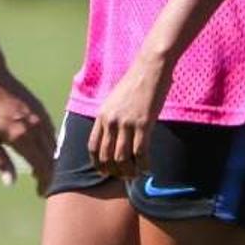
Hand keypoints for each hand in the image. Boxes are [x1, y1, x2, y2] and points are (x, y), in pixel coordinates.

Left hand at [0, 71, 57, 193]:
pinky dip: (50, 145)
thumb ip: (1, 160)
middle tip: (40, 186)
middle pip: (51, 158)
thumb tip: (10, 182)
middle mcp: (35, 128)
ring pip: (54, 145)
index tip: (39, 192)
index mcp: (21, 137)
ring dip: (50, 160)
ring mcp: (40, 117)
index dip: (43, 182)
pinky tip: (40, 150)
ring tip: (39, 171)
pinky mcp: (40, 109)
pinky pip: (51, 132)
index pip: (41, 166)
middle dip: (49, 175)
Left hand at [88, 54, 171, 179]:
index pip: (93, 147)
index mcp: (102, 115)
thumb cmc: (136, 82)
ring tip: (136, 174)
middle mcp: (111, 121)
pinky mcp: (143, 124)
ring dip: (128, 171)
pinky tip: (147, 168)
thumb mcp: (115, 100)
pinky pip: (140, 153)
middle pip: (106, 156)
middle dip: (114, 171)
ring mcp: (126, 123)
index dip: (98, 164)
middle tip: (124, 176)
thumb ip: (111, 117)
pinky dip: (143, 165)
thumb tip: (114, 137)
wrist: (150, 67)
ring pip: (122, 158)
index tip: (106, 172)